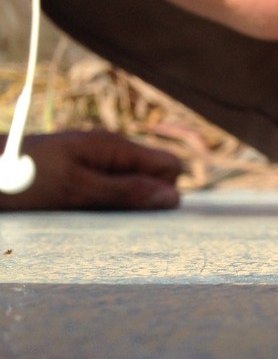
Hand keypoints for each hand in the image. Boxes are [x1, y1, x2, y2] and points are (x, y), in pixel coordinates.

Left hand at [0, 130, 182, 210]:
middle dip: (141, 198)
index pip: (170, 166)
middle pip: (153, 176)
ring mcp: (96, 158)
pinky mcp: (82, 168)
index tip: (136, 211)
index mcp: (115, 146)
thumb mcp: (77, 190)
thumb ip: (126, 192)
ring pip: (132, 183)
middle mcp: (111, 148)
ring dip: (119, 202)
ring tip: (85, 210)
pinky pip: (110, 186)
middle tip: (105, 212)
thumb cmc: (23, 178)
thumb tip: (173, 197)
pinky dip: (102, 200)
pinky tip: (77, 207)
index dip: (164, 191)